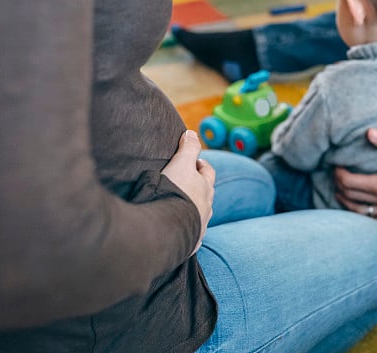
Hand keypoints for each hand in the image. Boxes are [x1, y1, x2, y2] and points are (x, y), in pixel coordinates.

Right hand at [162, 130, 214, 254]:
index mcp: (205, 188)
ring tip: (181, 206)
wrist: (167, 227)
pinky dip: (187, 230)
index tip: (195, 162)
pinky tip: (178, 230)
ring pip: (200, 215)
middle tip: (187, 183)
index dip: (201, 165)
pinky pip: (191, 235)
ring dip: (193, 209)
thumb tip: (192, 133)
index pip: (208, 173)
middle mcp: (206, 208)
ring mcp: (199, 226)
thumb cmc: (175, 193)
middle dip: (199, 188)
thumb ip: (188, 148)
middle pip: (206, 195)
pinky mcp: (189, 242)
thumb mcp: (181, 163)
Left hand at [334, 128, 376, 224]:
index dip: (338, 175)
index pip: (349, 183)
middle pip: (351, 198)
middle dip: (339, 187)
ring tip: (341, 194)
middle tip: (337, 177)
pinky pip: (376, 222)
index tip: (336, 166)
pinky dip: (364, 217)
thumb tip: (369, 132)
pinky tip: (361, 211)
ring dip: (347, 204)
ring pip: (360, 213)